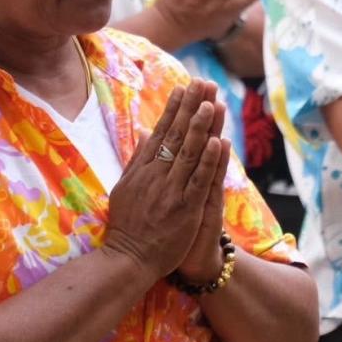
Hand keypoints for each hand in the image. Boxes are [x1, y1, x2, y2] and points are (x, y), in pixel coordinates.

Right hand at [103, 80, 226, 278]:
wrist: (129, 258)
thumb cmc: (128, 225)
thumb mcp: (124, 187)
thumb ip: (136, 159)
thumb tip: (145, 131)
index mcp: (142, 169)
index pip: (161, 132)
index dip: (173, 109)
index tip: (183, 87)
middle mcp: (156, 175)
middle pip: (177, 136)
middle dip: (190, 107)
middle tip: (201, 83)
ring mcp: (171, 191)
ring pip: (189, 153)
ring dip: (201, 127)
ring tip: (211, 102)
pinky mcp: (186, 208)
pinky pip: (199, 180)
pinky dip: (209, 160)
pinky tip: (217, 141)